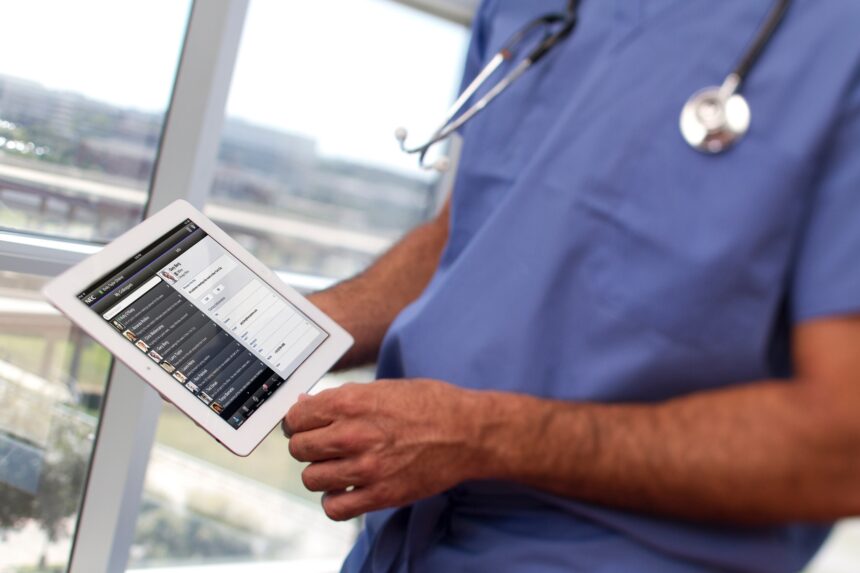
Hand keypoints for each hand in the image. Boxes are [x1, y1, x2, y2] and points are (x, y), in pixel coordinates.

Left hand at [283, 379, 490, 520]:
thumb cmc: (430, 405)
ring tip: (336, 466)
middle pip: (299, 448)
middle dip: (307, 445)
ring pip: (311, 478)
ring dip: (320, 472)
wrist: (468, 433)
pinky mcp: (381, 495)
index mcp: (352, 403)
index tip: (305, 424)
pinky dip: (335, 500)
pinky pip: (334, 508)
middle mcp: (353, 435)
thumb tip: (306, 405)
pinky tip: (346, 489)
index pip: (296, 417)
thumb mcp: (383, 388)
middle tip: (322, 445)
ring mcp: (366, 468)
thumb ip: (343, 398)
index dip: (298, 420)